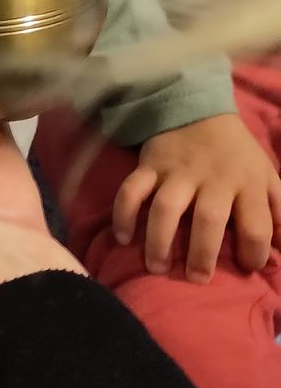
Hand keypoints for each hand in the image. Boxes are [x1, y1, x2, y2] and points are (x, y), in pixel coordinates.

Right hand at [115, 113, 280, 280]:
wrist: (198, 109)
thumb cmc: (237, 154)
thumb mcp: (268, 175)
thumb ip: (279, 210)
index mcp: (248, 183)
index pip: (257, 226)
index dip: (254, 253)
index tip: (246, 267)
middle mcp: (213, 179)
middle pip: (208, 220)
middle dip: (202, 254)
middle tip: (196, 278)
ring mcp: (177, 172)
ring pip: (166, 208)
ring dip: (159, 241)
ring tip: (157, 267)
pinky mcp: (149, 165)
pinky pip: (130, 190)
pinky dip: (124, 214)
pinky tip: (123, 237)